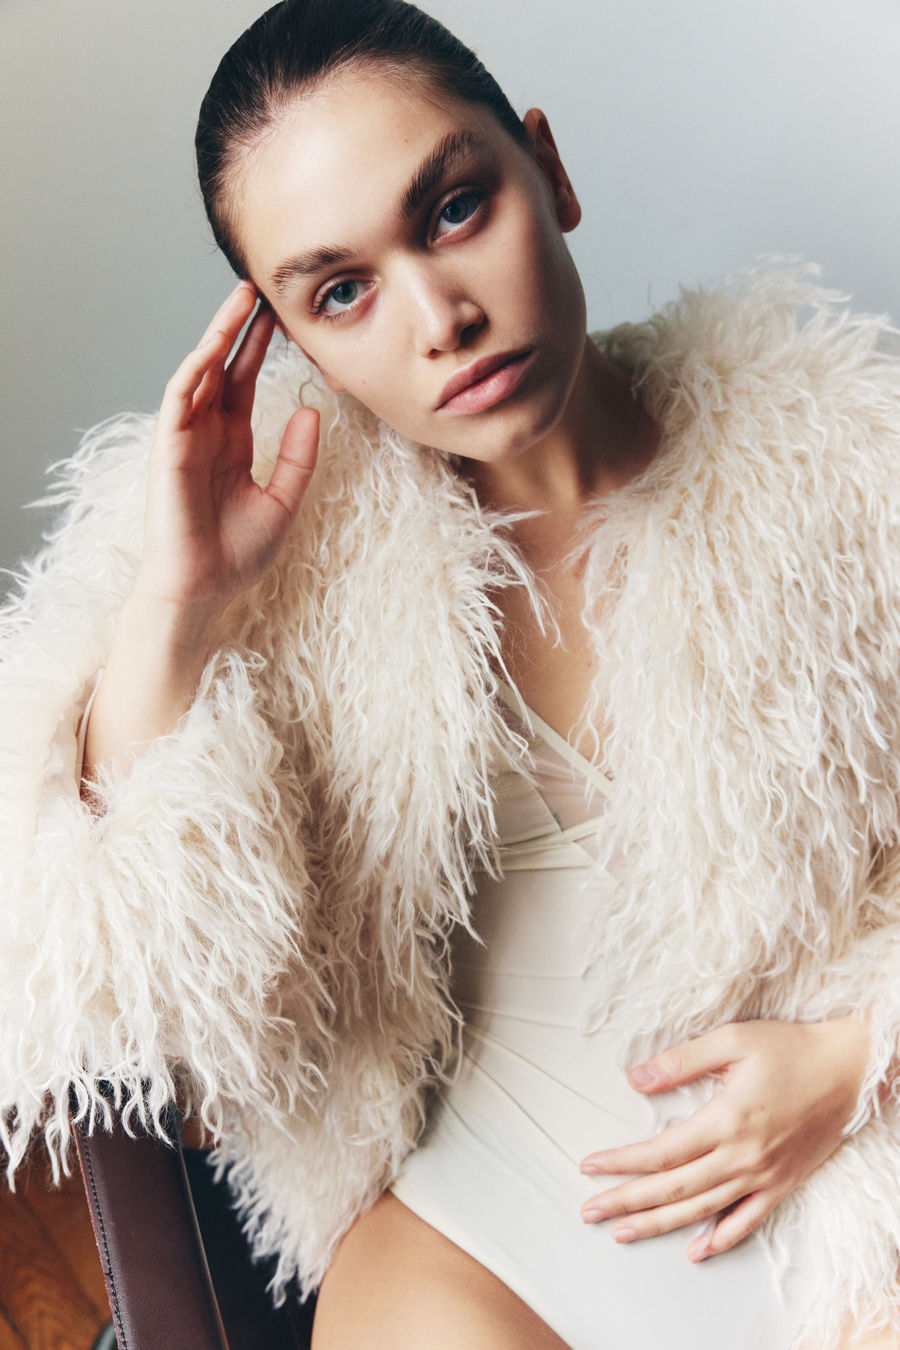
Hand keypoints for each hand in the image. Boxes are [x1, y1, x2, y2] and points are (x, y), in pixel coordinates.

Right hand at [135, 280, 318, 621]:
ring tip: (240, 299)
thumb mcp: (283, 502)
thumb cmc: (235, 554)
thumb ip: (299, 458)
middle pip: (222, 367)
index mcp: (232, 443)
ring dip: (217, 334)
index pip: (245, 382)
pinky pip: (178, 400)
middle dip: (240, 327)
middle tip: (260, 287)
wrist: (204, 589)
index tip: (281, 315)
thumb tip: (314, 411)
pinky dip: (195, 371)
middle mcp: (206, 434)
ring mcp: (185, 438)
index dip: (261, 348)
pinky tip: (214, 347)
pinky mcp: (168, 449)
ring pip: (199, 372)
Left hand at [579, 1017, 869, 1260]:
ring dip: (659, 1224)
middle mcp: (743, 1156)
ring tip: (623, 1232)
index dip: (622, 1162)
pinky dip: (721, 1239)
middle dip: (627, 1201)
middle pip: (674, 1188)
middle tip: (590, 1211)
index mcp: (726, 1120)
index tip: (590, 1167)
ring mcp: (764, 1175)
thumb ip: (681, 1061)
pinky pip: (748, 1220)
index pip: (661, 1152)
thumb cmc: (789, 1048)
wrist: (847, 1069)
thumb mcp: (731, 1040)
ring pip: (703, 1210)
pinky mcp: (783, 1183)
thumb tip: (635, 1079)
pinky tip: (696, 1251)